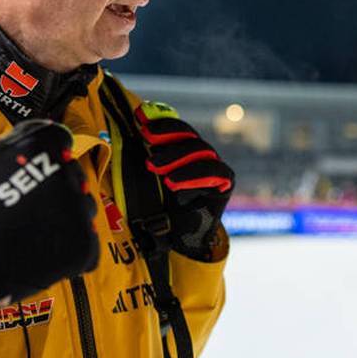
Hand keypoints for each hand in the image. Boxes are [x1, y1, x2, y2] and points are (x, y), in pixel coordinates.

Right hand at [0, 70, 97, 357]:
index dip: (32, 155)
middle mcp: (71, 172)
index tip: (11, 173)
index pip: (56, 141)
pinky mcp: (85, 247)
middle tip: (13, 204)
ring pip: (78, 207)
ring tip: (23, 227)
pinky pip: (85, 244)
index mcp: (47, 142)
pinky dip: (66, 248)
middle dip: (46, 185)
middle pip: (68, 174)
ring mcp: (80, 212)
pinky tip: (37, 248)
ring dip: (58, 216)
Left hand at [135, 101, 232, 261]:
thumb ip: (145, 156)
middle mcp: (202, 155)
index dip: (160, 121)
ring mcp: (216, 167)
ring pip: (200, 151)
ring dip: (176, 156)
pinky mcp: (225, 183)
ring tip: (153, 166)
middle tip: (145, 138)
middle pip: (189, 136)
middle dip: (166, 135)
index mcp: (185, 149)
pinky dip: (192, 175)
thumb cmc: (160, 207)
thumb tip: (131, 130)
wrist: (178, 238)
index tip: (140, 118)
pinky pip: (214, 173)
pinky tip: (172, 182)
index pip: (177, 129)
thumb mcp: (147, 179)